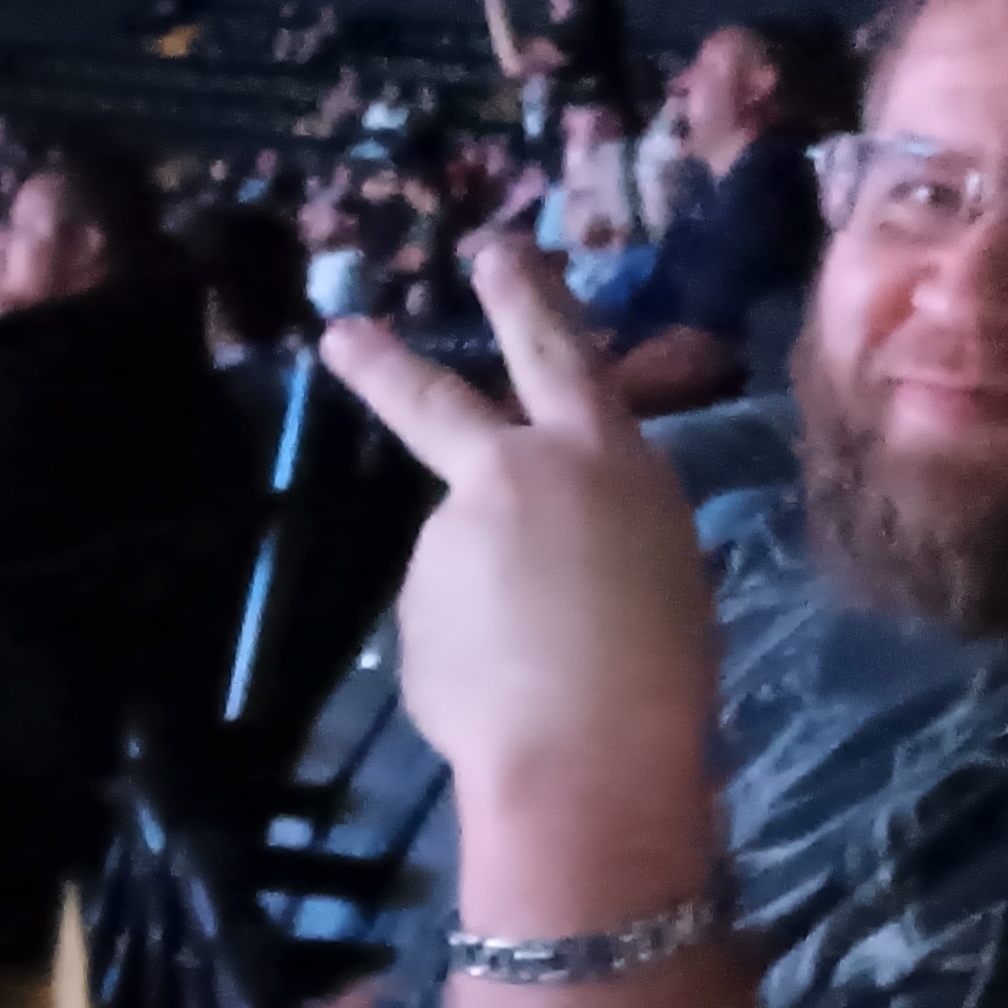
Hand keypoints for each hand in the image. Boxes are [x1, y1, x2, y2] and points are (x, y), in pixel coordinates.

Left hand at [320, 234, 721, 846]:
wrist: (585, 758)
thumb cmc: (666, 663)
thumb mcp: (659, 559)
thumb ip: (596, 524)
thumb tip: (546, 543)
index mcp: (598, 455)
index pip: (559, 351)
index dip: (528, 296)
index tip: (493, 250)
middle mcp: (512, 476)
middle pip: (435, 402)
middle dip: (385, 365)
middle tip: (341, 334)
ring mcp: (447, 541)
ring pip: (462, 552)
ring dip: (488, 594)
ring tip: (542, 667)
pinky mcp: (411, 610)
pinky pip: (449, 622)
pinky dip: (475, 652)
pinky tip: (509, 697)